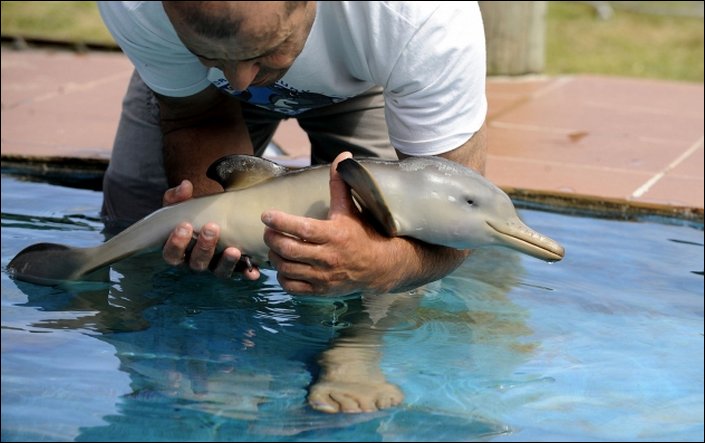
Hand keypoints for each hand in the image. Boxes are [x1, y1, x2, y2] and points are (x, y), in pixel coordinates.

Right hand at [161, 180, 260, 279]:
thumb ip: (178, 196)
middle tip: (212, 228)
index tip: (185, 225)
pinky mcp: (233, 267)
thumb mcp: (181, 205)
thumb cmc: (192, 214)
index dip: (176, 243)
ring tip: (234, 250)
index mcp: (179, 249)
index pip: (172, 254)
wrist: (212, 217)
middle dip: (204, 247)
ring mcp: (215, 266)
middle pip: (196, 263)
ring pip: (218, 271)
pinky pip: (239, 274)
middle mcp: (195, 261)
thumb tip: (186, 186)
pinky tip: (253, 271)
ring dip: (226, 262)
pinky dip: (247, 273)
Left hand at [262, 152, 404, 295]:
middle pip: (288, 249)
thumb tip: (343, 156)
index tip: (266, 215)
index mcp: (334, 234)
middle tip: (268, 231)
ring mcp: (323, 276)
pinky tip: (284, 266)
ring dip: (274, 257)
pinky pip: (292, 287)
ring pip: (287, 268)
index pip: (301, 228)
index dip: (280, 221)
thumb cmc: (362, 232)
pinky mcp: (321, 291)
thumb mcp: (350, 208)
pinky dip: (282, 277)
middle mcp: (328, 257)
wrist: (380, 266)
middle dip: (271, 238)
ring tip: (274, 246)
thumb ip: (341, 183)